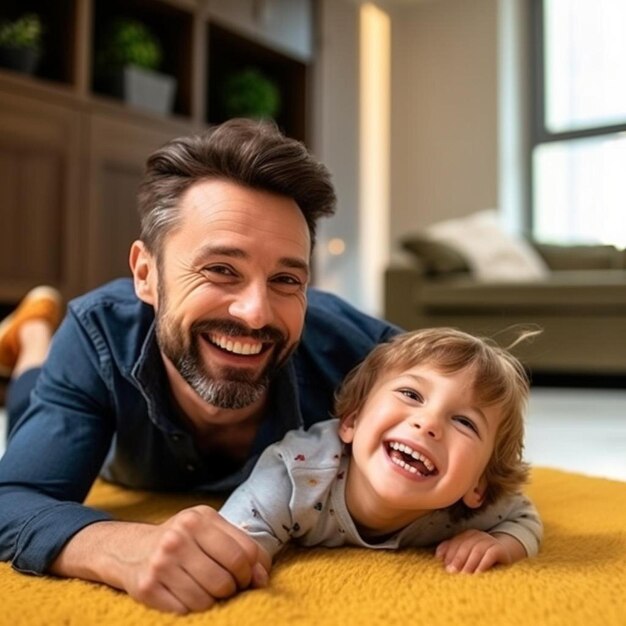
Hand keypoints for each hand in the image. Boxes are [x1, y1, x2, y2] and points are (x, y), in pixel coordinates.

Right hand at [52, 505, 270, 613]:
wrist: (130, 549)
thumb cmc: (182, 540)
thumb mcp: (210, 530)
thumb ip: (241, 546)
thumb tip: (262, 578)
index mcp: (199, 518)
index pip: (244, 553)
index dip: (251, 572)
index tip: (247, 577)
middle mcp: (178, 537)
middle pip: (226, 579)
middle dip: (233, 589)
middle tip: (227, 587)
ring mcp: (160, 563)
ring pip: (207, 599)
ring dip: (213, 602)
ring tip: (206, 590)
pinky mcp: (147, 588)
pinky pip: (185, 612)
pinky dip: (192, 610)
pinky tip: (187, 596)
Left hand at [435, 530, 525, 573]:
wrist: (507, 557)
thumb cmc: (482, 559)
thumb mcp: (467, 555)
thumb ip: (452, 553)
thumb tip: (437, 556)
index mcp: (468, 535)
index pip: (456, 542)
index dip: (449, 554)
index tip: (444, 567)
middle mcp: (478, 535)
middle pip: (465, 546)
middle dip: (457, 560)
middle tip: (452, 573)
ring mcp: (490, 540)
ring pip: (476, 550)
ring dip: (469, 564)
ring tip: (463, 576)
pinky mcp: (500, 549)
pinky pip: (490, 555)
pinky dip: (482, 565)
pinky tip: (477, 575)